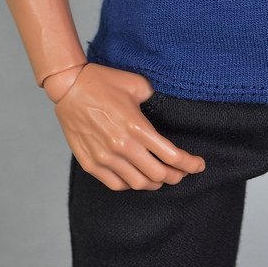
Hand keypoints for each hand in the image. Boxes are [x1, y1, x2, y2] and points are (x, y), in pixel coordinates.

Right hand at [53, 62, 206, 190]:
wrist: (69, 87)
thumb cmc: (103, 81)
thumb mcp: (136, 84)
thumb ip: (154, 98)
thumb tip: (166, 106)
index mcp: (137, 126)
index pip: (171, 156)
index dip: (189, 164)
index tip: (199, 165)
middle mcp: (122, 146)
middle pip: (158, 174)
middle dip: (176, 176)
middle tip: (183, 172)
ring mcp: (104, 157)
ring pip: (138, 184)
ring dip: (155, 183)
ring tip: (162, 177)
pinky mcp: (90, 163)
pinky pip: (116, 184)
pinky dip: (131, 185)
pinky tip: (137, 178)